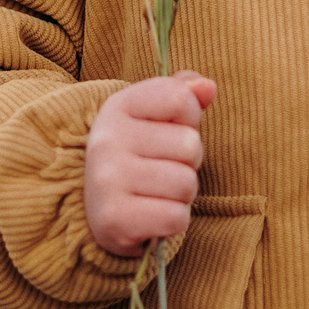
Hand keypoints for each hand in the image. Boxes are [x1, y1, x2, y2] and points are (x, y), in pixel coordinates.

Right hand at [83, 70, 214, 256]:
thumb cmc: (139, 153)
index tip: (170, 131)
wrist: (100, 208)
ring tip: (159, 192)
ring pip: (186, 184)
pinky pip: (176, 217)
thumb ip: (184, 93)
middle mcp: (107, 140)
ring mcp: (107, 180)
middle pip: (189, 145)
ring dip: (183, 194)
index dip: (189, 119)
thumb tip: (208, 87)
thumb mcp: (155, 115)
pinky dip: (174, 221)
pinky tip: (153, 215)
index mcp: (118, 106)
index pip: (181, 98)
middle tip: (164, 169)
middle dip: (188, 162)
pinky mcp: (114, 220)